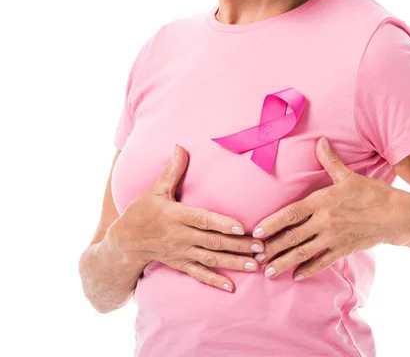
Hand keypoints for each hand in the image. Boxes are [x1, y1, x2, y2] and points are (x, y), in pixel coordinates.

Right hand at [108, 144, 263, 291]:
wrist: (125, 243)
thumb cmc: (141, 212)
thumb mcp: (155, 190)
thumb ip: (172, 170)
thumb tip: (180, 145)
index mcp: (177, 216)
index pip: (203, 220)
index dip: (222, 223)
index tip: (241, 227)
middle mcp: (181, 236)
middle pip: (214, 241)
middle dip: (238, 245)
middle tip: (261, 247)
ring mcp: (182, 252)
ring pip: (211, 259)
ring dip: (234, 262)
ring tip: (255, 265)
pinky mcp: (181, 264)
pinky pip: (199, 274)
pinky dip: (215, 281)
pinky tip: (231, 287)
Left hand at [252, 137, 409, 280]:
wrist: (397, 215)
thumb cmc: (372, 194)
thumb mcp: (349, 176)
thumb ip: (330, 161)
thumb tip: (320, 140)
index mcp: (322, 202)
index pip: (291, 213)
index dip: (273, 223)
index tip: (257, 232)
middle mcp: (325, 221)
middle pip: (292, 237)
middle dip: (271, 248)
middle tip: (254, 256)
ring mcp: (334, 238)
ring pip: (303, 253)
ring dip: (284, 262)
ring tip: (268, 271)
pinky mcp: (344, 250)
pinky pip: (322, 262)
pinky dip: (309, 270)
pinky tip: (296, 276)